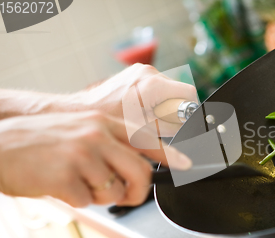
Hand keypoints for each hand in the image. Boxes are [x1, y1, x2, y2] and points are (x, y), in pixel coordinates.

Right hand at [0, 111, 190, 206]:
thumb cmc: (40, 142)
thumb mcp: (80, 130)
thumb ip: (109, 142)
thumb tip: (138, 165)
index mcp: (103, 123)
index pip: (147, 138)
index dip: (170, 154)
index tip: (186, 164)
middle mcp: (97, 135)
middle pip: (140, 172)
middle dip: (138, 192)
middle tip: (128, 196)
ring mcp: (82, 154)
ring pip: (115, 190)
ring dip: (101, 195)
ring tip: (79, 181)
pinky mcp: (66, 175)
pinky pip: (88, 200)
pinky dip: (79, 199)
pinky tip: (61, 184)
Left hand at [72, 63, 198, 136]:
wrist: (85, 112)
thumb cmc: (110, 124)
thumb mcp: (146, 131)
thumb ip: (172, 125)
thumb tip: (188, 123)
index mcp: (153, 85)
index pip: (189, 94)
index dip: (188, 111)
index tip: (178, 122)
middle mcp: (149, 72)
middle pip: (179, 92)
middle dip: (172, 109)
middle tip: (155, 122)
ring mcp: (141, 70)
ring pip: (168, 90)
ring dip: (162, 104)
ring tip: (144, 116)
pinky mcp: (136, 72)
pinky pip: (156, 87)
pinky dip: (153, 99)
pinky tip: (139, 109)